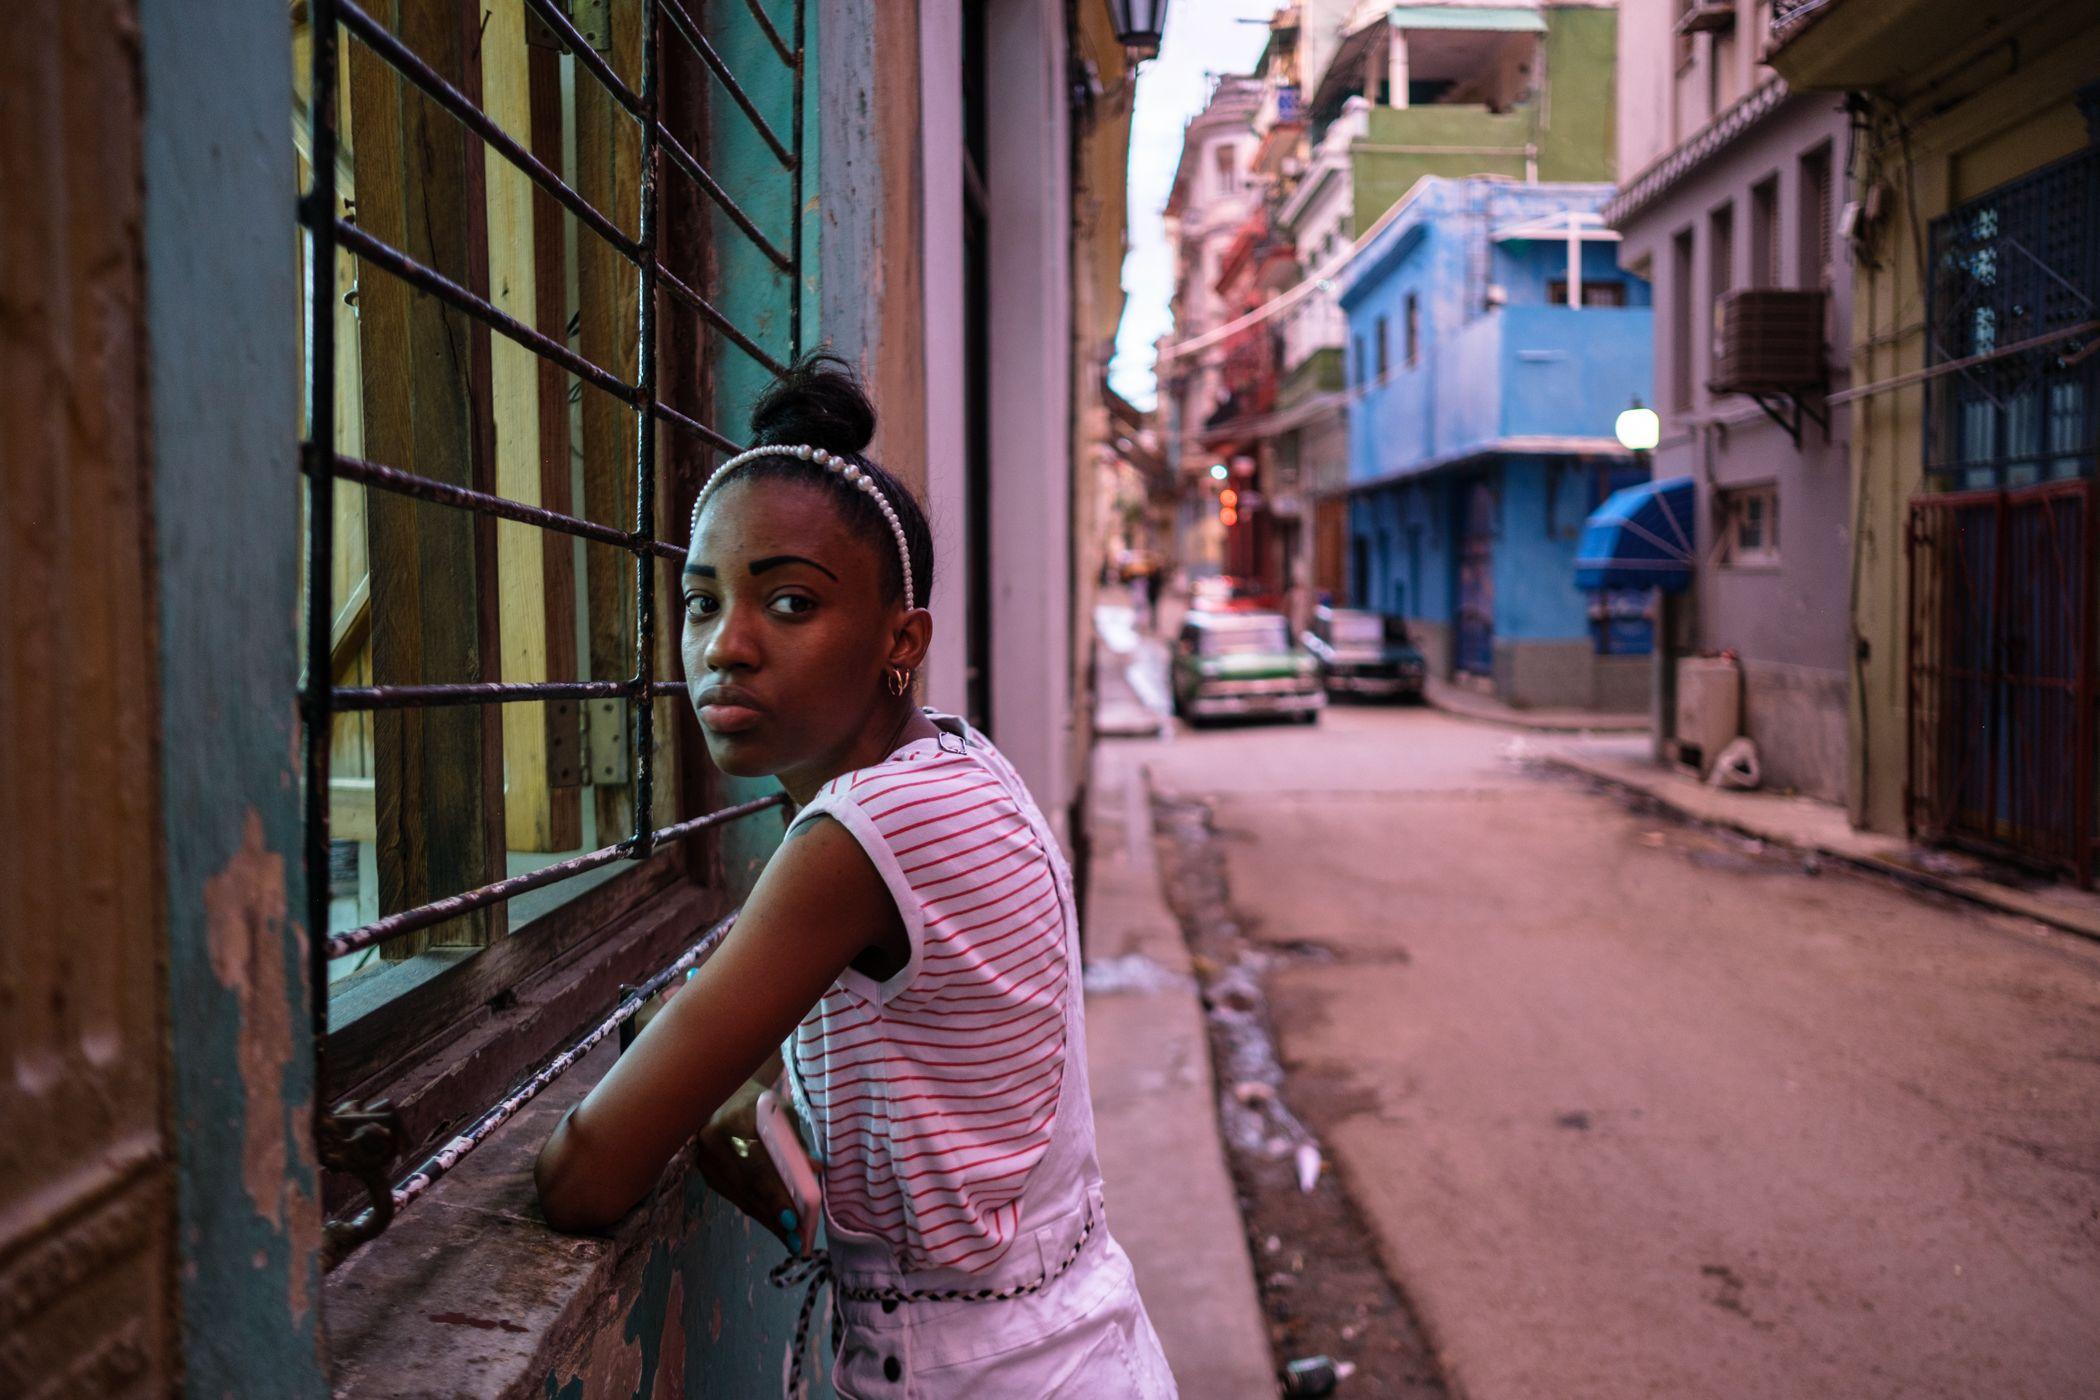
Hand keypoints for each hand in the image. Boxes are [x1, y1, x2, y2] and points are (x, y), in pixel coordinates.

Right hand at [688, 1075, 802, 1252]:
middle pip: (747, 1188)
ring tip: (790, 1239)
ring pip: (739, 1197)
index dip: (774, 1194)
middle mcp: (713, 1140)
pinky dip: (756, 1209)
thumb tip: (815, 1169)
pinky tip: (773, 1223)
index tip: (792, 1219)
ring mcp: (705, 1158)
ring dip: (766, 1220)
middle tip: (797, 1240)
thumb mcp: (783, 1113)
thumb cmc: (760, 1103)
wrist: (725, 1093)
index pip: (756, 1165)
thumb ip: (796, 1141)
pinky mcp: (706, 1170)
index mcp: (735, 1120)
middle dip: (774, 1216)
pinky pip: (734, 1196)